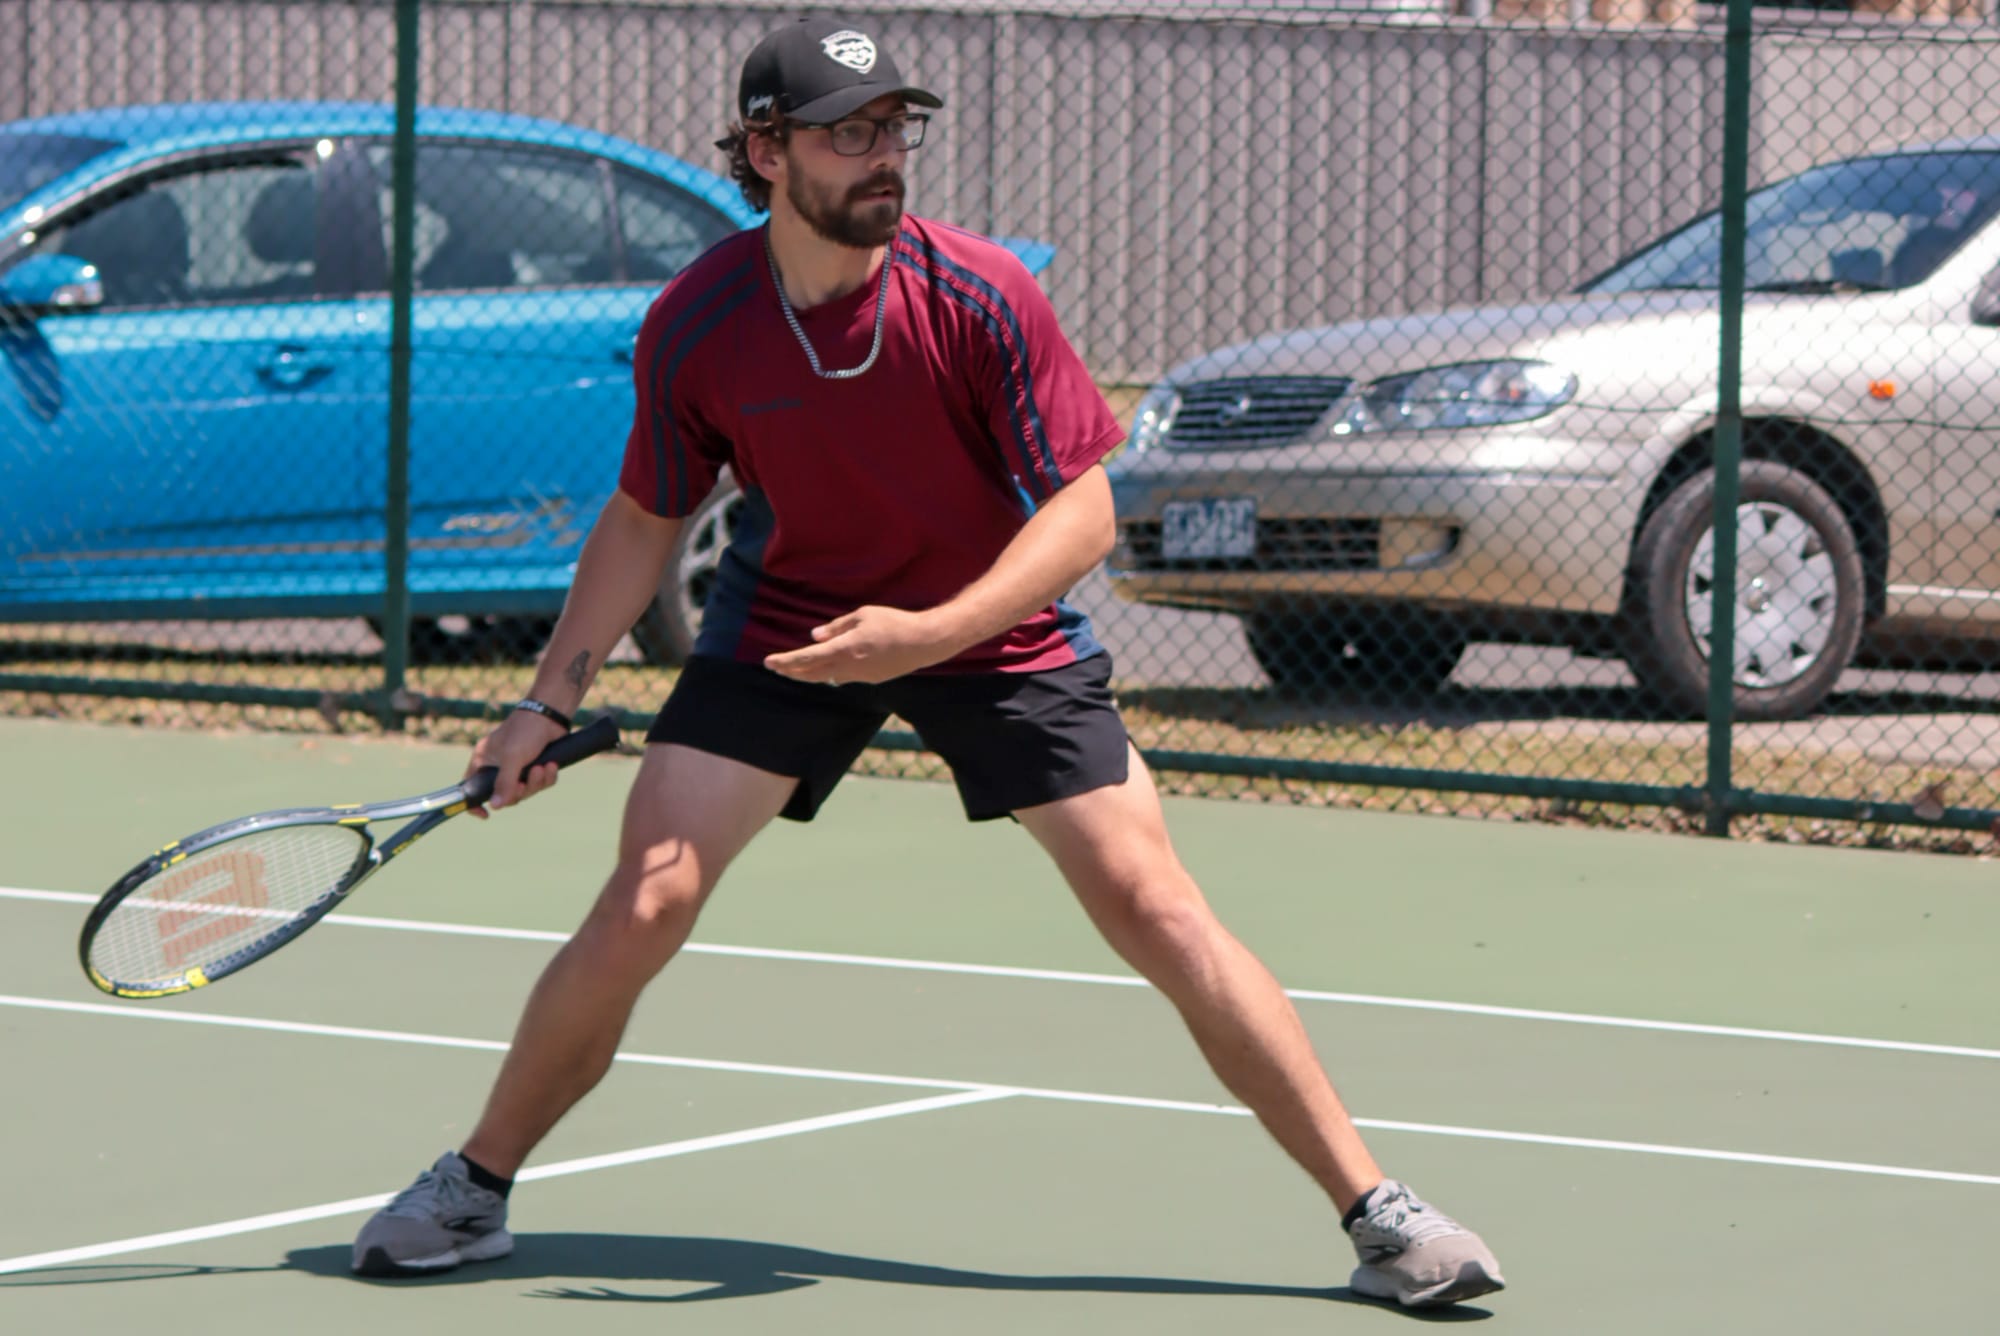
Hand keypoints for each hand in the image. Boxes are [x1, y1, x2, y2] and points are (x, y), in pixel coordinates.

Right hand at [464, 709, 569, 815]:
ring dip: (536, 782)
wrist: (550, 716)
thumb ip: (504, 783)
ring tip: (543, 768)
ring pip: (525, 790)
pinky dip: (547, 777)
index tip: (485, 815)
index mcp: (483, 761)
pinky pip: (540, 783)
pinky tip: (552, 765)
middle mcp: (498, 766)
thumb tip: (495, 806)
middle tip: (525, 782)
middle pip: (505, 794)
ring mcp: (517, 767)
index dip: (475, 803)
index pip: (471, 787)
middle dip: (519, 791)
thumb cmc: (524, 731)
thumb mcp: (512, 758)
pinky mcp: (535, 766)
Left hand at [763, 606, 958, 685]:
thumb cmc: (893, 623)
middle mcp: (848, 668)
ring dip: (812, 673)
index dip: (785, 661)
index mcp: (843, 649)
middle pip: (812, 674)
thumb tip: (815, 635)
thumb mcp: (862, 615)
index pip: (806, 659)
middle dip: (792, 671)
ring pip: (828, 677)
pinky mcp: (872, 680)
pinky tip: (831, 667)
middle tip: (777, 667)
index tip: (769, 662)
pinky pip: (846, 676)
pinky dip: (834, 671)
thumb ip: (837, 627)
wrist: (924, 642)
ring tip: (797, 669)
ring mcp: (860, 677)